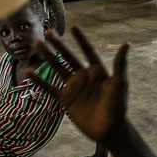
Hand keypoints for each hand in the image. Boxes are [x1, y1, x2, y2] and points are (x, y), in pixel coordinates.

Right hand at [28, 27, 129, 145]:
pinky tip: (29, 72)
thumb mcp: (119, 84)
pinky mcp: (65, 99)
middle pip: (69, 57)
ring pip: (57, 68)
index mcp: (98, 71)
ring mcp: (73, 87)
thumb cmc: (117, 106)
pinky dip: (39, 81)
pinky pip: (49, 87)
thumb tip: (127, 44)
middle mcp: (84, 77)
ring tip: (37, 44)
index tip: (74, 27)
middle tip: (48, 32)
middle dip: (59, 45)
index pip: (88, 51)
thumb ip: (120, 64)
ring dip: (47, 57)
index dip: (81, 39)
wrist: (109, 129)